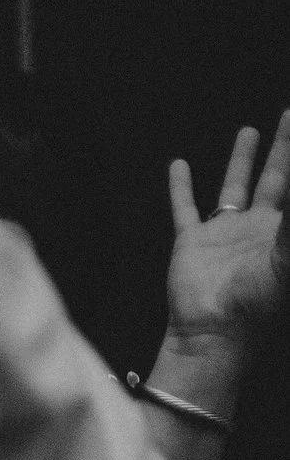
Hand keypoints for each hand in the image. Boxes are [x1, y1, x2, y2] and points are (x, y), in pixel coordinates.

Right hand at [164, 109, 289, 352]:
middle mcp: (257, 226)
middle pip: (275, 176)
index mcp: (282, 228)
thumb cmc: (258, 297)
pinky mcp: (191, 242)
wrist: (215, 328)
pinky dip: (180, 187)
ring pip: (234, 186)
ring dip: (242, 159)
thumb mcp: (285, 256)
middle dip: (284, 148)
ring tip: (249, 131)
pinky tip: (179, 164)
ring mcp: (223, 233)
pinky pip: (186, 207)